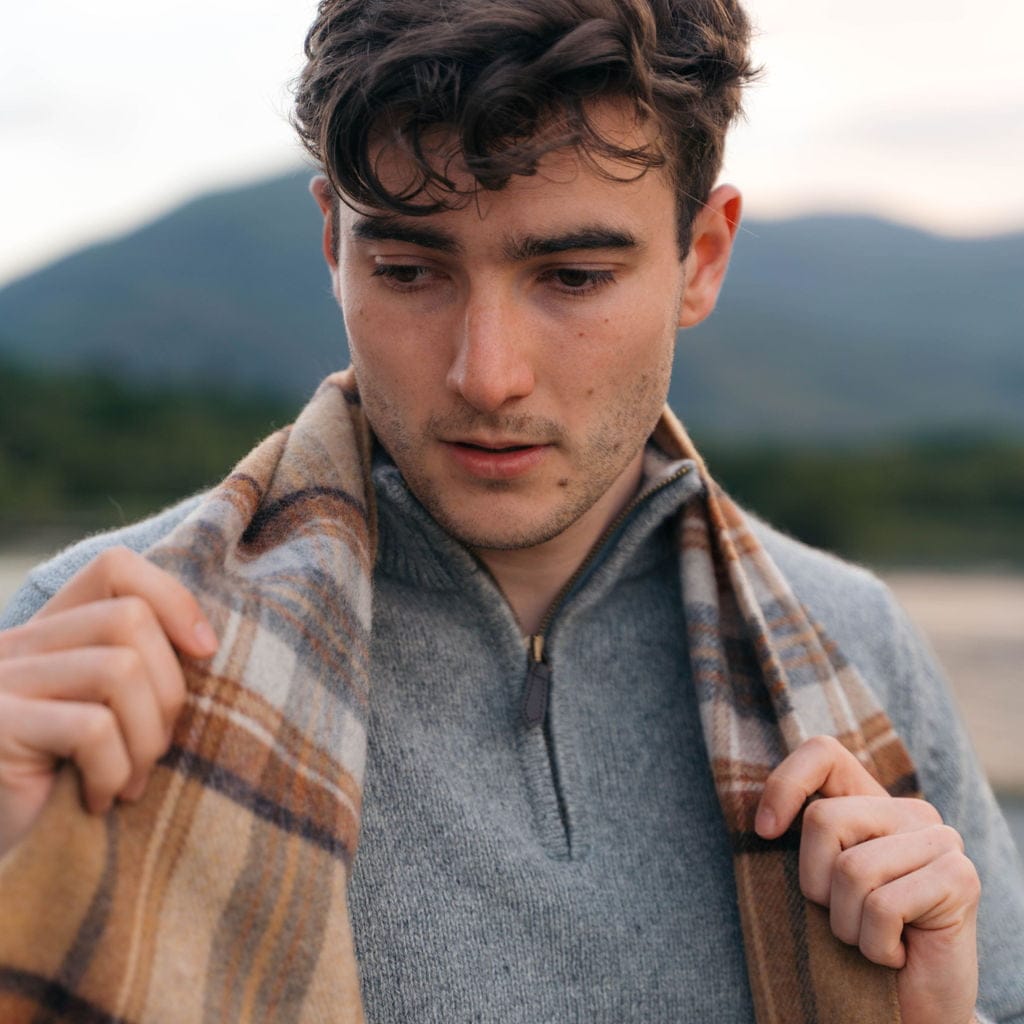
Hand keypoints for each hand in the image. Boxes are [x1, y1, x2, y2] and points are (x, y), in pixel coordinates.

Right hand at [0, 547, 216, 856]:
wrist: (1, 863)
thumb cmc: (64, 791)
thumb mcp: (109, 720)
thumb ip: (139, 672)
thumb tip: (209, 646)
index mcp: (48, 634)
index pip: (115, 569)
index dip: (174, 599)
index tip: (206, 652)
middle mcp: (17, 645)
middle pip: (130, 620)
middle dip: (168, 691)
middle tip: (157, 750)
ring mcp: (1, 683)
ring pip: (118, 669)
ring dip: (146, 737)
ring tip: (131, 782)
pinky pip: (91, 729)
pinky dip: (112, 770)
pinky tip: (98, 803)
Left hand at [755, 735, 979, 1023]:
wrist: (909, 1008)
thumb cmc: (855, 940)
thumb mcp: (819, 882)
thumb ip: (801, 841)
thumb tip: (755, 817)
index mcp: (870, 801)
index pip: (822, 752)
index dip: (785, 785)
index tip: (765, 832)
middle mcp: (909, 811)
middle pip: (823, 819)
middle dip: (815, 883)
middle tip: (843, 916)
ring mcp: (940, 841)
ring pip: (851, 868)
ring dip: (847, 924)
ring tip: (871, 938)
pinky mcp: (961, 878)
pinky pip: (883, 906)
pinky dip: (876, 945)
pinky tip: (896, 954)